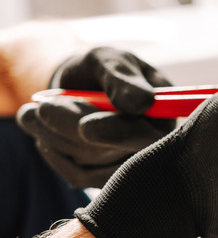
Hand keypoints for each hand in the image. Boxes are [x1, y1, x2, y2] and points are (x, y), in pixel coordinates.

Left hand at [16, 47, 174, 187]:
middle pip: (117, 152)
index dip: (118, 133)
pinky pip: (77, 175)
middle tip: (41, 108)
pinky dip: (53, 152)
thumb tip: (142, 103)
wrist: (83, 85)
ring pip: (90, 160)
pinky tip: (40, 131)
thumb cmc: (102, 68)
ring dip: (54, 135)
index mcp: (166, 113)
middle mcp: (154, 145)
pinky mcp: (106, 177)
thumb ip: (122, 77)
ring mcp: (130, 164)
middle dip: (74, 129)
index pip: (150, 133)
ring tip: (30, 112)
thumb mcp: (109, 60)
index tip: (86, 126)